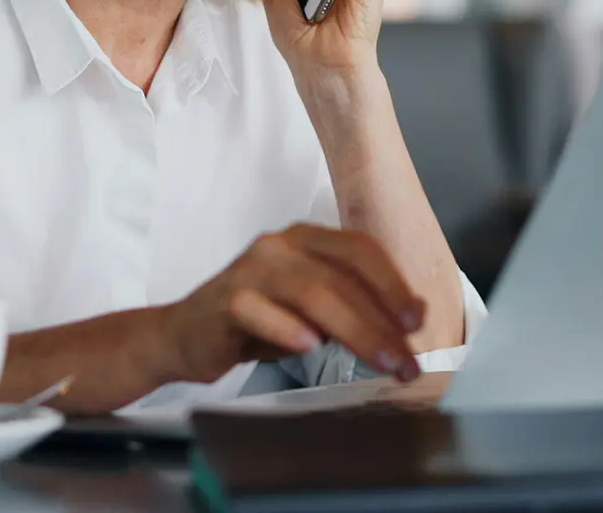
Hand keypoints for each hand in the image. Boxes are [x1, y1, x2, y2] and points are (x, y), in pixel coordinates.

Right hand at [161, 223, 425, 385]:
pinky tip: (309, 347)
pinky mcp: (223, 300)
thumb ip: (352, 306)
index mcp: (306, 239)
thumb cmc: (256, 322)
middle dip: (381, 321)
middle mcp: (280, 246)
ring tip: (379, 362)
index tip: (418, 322)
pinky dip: (286, 327)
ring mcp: (250, 270)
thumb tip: (410, 321)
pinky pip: (258, 309)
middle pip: (341, 277)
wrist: (184, 336)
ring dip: (353, 329)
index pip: (360, 250)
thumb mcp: (311, 311)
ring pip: (310, 291)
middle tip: (406, 361)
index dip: (393, 284)